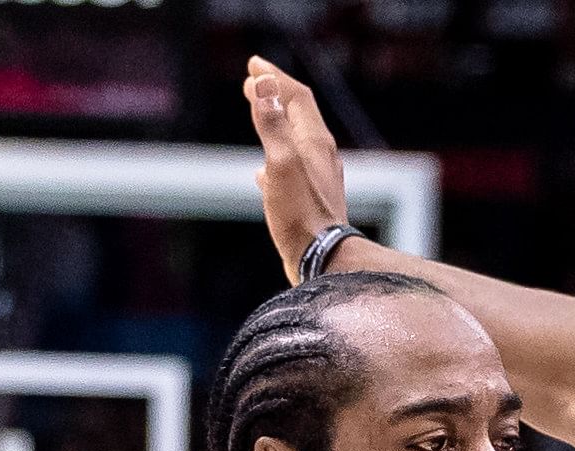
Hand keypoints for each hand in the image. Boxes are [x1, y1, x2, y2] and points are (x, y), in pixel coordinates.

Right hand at [242, 58, 351, 280]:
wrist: (322, 261)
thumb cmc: (300, 214)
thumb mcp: (280, 163)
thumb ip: (272, 124)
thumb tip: (263, 84)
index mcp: (315, 142)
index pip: (296, 96)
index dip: (274, 77)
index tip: (252, 65)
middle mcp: (321, 156)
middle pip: (299, 115)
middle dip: (275, 94)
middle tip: (252, 81)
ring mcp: (317, 179)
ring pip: (295, 141)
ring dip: (275, 124)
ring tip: (258, 115)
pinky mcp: (311, 201)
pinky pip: (292, 170)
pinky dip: (274, 160)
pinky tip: (261, 172)